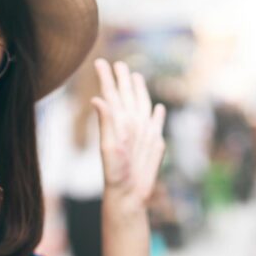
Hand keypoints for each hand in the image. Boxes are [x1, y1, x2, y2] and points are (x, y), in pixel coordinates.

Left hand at [92, 59, 166, 206]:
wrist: (130, 193)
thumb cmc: (115, 173)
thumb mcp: (109, 147)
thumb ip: (105, 122)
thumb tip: (97, 99)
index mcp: (117, 122)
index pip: (110, 94)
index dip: (106, 78)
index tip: (100, 62)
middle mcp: (130, 124)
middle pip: (126, 96)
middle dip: (123, 79)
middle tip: (119, 64)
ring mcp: (143, 132)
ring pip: (141, 105)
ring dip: (139, 91)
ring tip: (136, 77)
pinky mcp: (155, 143)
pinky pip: (156, 124)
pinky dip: (158, 115)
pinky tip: (158, 108)